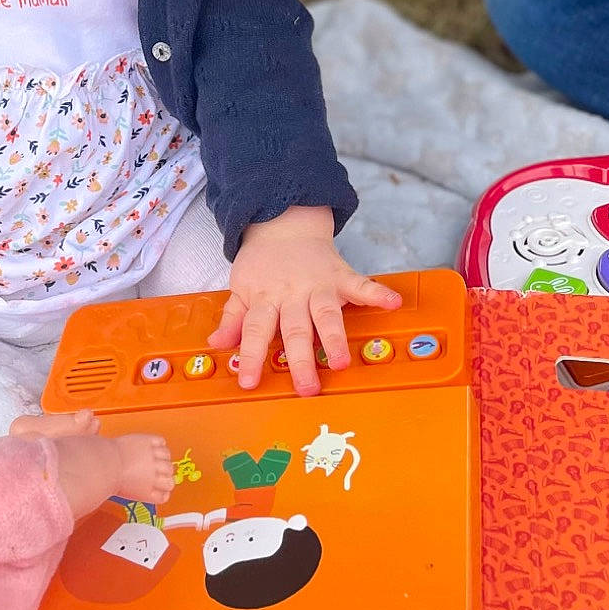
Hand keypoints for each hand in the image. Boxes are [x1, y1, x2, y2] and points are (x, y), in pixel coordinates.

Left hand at [206, 205, 401, 396]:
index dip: (251, 356)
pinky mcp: (340, 275)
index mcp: (265, 298)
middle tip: (306, 387)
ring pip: (326, 314)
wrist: (282, 222)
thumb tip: (216, 343)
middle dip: (300, 360)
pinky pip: (361, 284)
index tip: (249, 382)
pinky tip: (392, 303)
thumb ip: (233, 318)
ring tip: (342, 361)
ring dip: (334, 337)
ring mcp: (317, 285)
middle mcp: (291, 295)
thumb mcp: (241, 287)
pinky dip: (377, 293)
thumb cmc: (262, 263)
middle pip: (295, 330)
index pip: (255, 331)